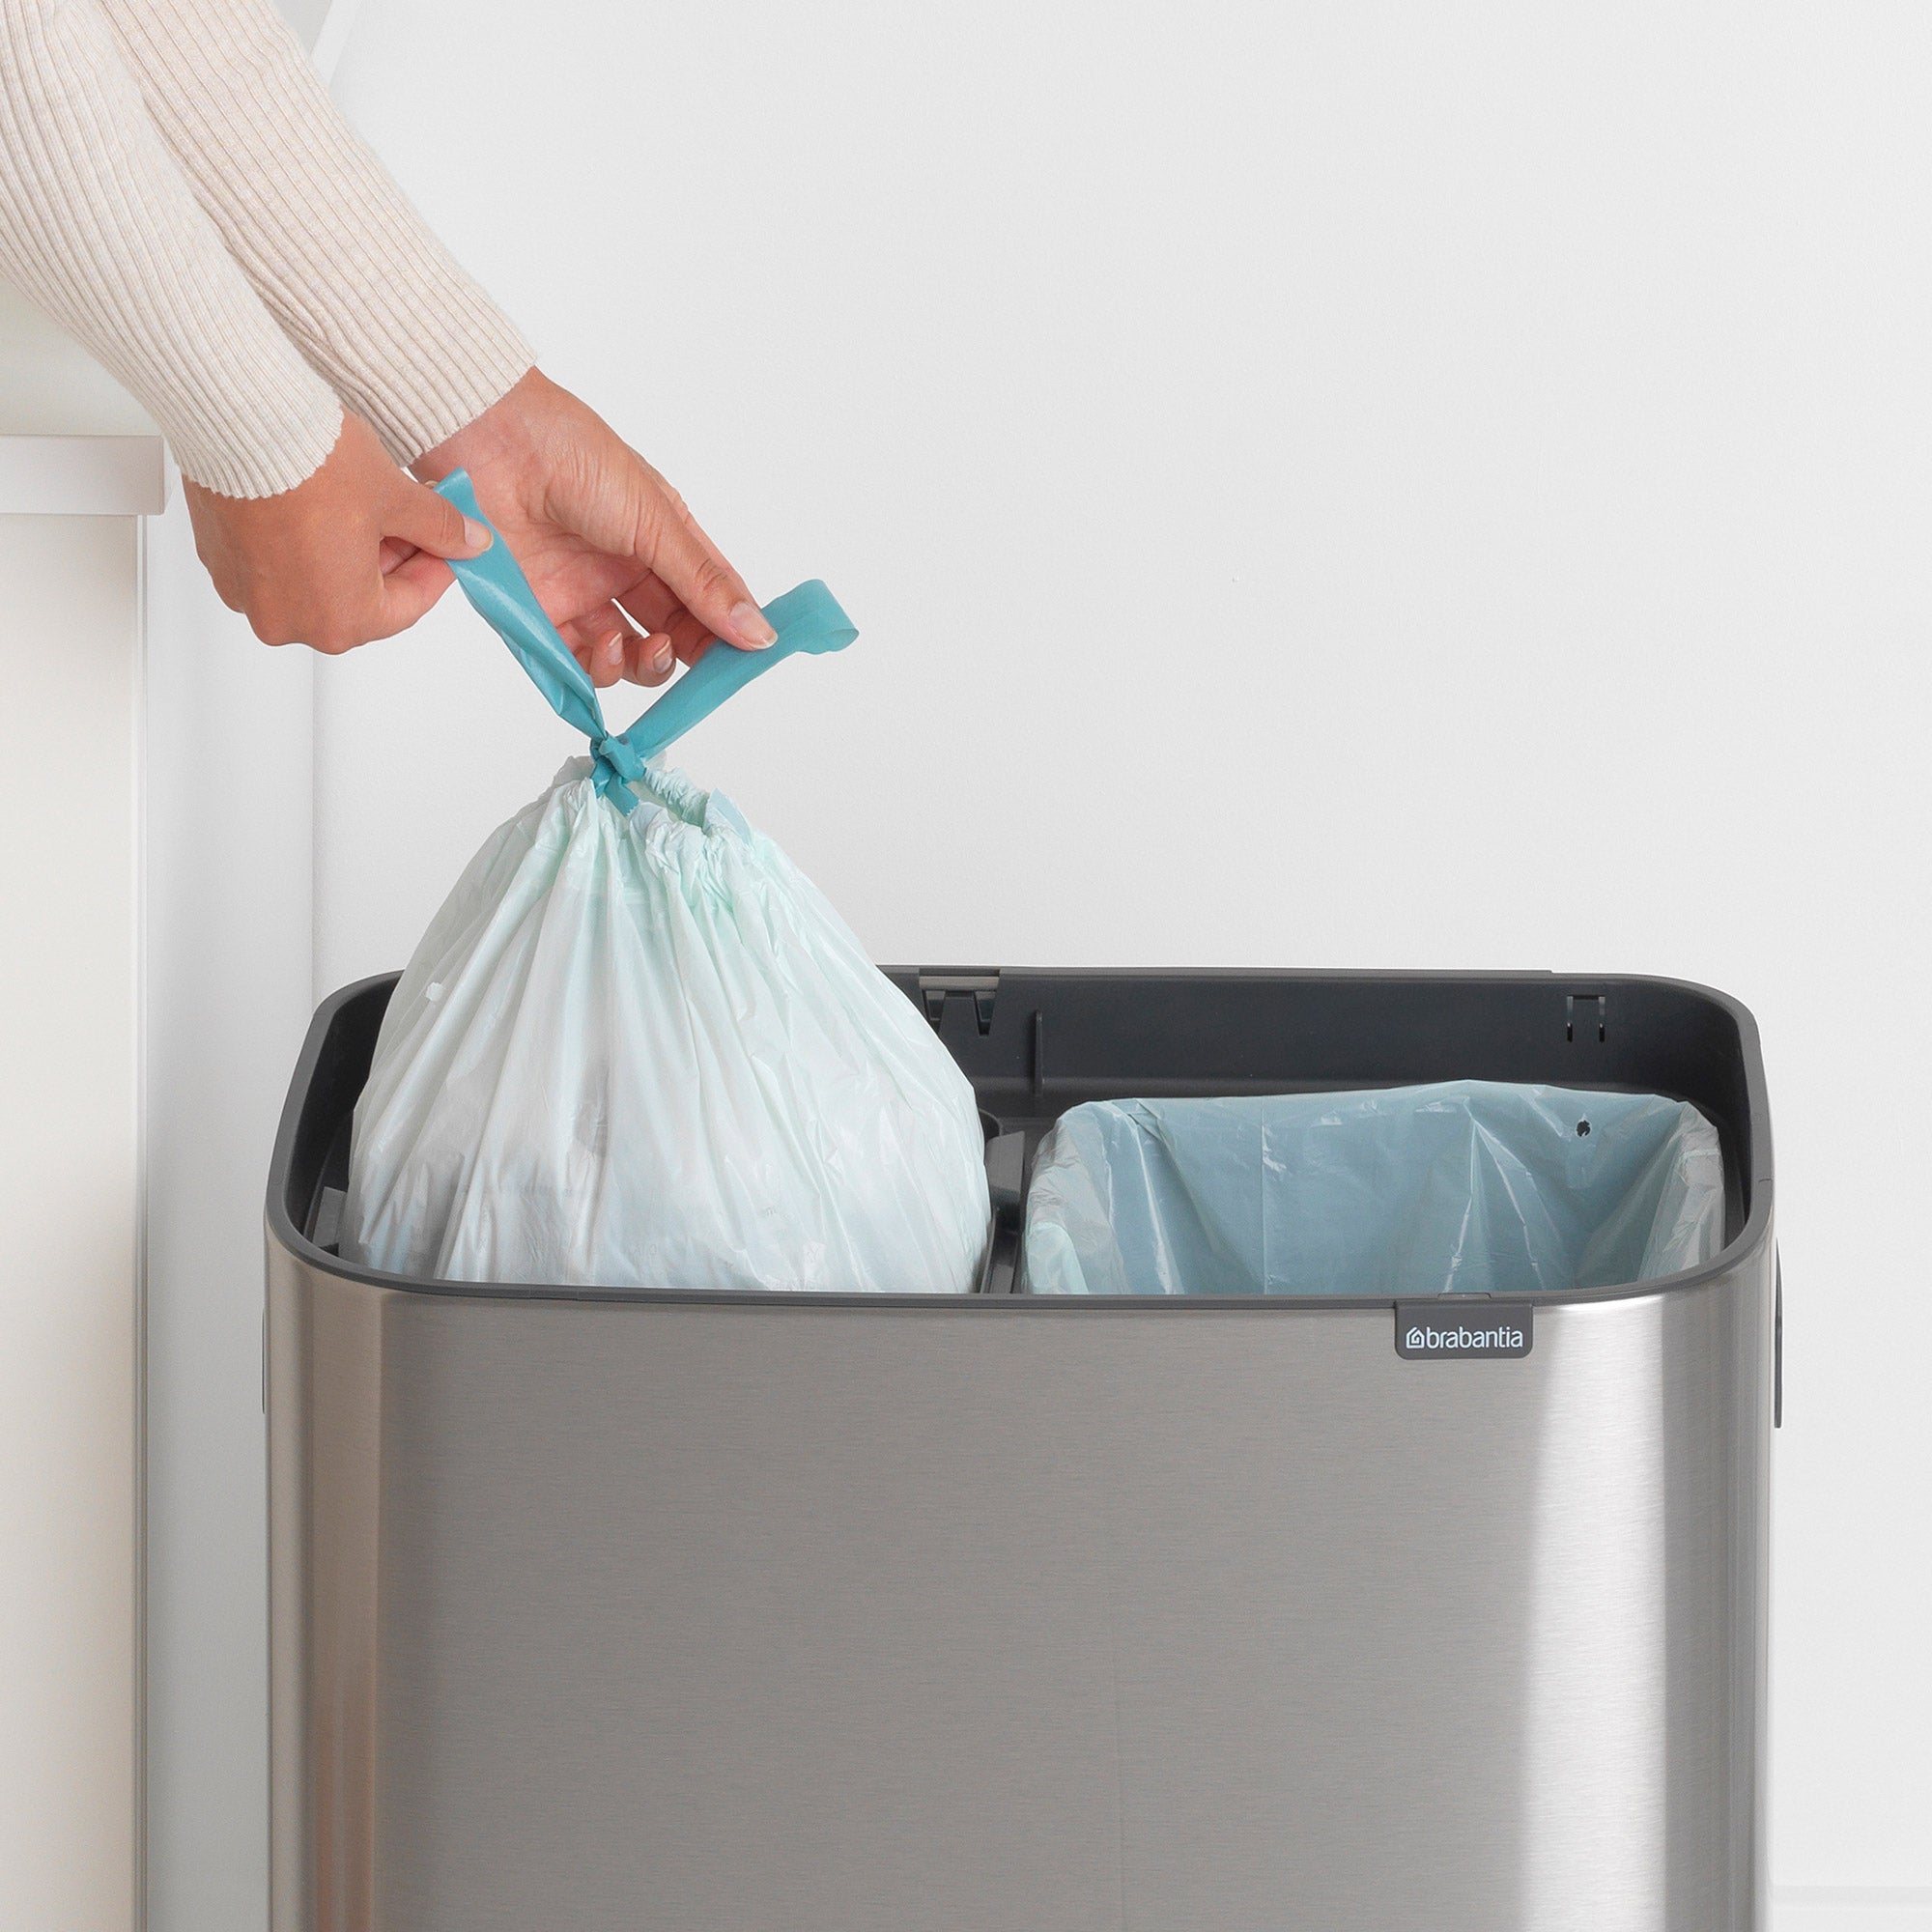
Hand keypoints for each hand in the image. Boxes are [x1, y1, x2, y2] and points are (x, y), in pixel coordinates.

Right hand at [184, 412, 491, 652]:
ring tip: (368, 507)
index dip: (435, 570)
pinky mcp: (221, 562)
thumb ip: (440, 528)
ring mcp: (248, 593)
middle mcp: (287, 620)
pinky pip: (275, 564)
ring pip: (317, 581)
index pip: (408, 605)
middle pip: (360, 598)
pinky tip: (320, 507)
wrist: (240, 420)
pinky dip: (303, 544)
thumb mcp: (397, 497)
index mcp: (339, 621)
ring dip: (348, 551)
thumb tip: (468, 541)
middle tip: (411, 522)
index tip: (448, 547)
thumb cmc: (310, 464)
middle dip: (392, 559)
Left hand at [411, 368, 773, 689]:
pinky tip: (606, 650)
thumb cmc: (577, 457)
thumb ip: (704, 584)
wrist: (493, 440)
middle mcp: (625, 569)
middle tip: (701, 667)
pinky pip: (574, 661)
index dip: (731, 630)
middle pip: (671, 632)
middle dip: (690, 655)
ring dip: (644, 664)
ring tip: (646, 647)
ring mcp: (582, 592)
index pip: (709, 596)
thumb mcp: (656, 521)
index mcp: (662, 538)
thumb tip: (759, 634)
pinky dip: (596, 670)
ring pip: (626, 655)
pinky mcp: (539, 611)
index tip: (749, 658)